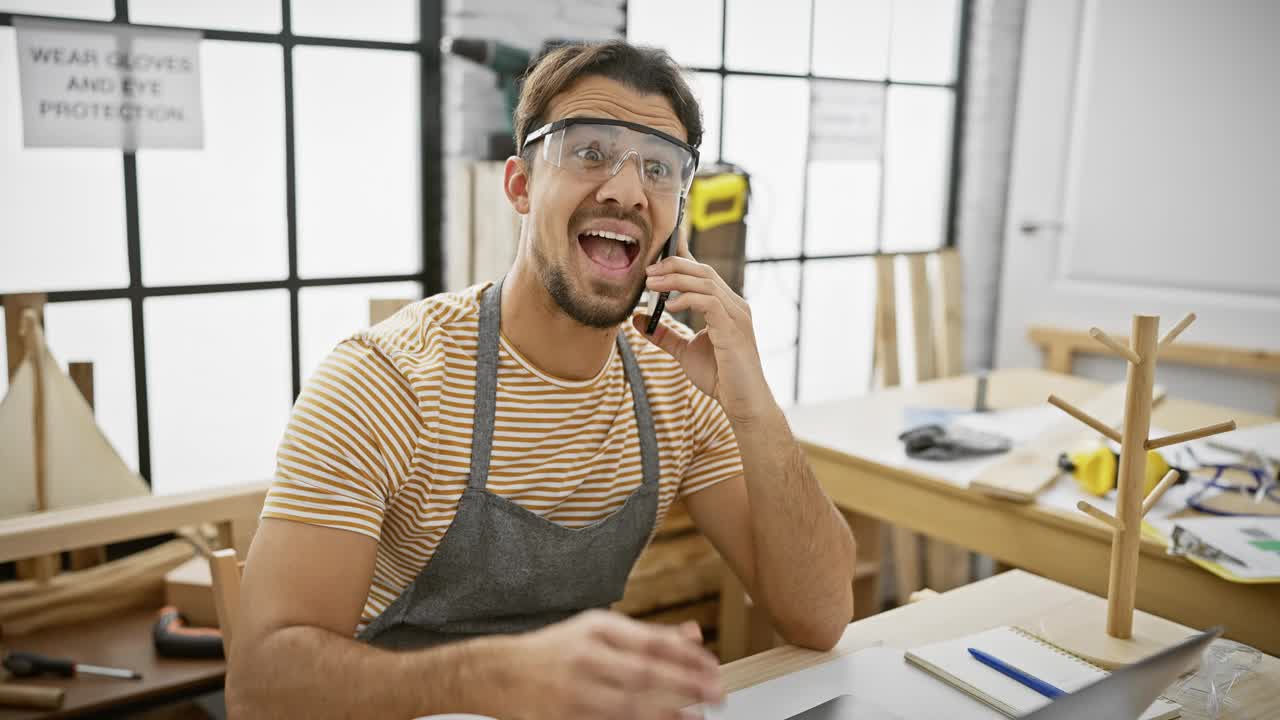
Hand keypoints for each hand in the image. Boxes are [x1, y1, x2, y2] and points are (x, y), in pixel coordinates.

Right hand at [505, 610, 721, 719]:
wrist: (500, 673)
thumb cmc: (557, 649)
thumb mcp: (599, 629)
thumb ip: (647, 634)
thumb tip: (694, 636)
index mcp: (597, 629)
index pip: (651, 641)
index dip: (687, 656)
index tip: (713, 667)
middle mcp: (586, 658)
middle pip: (645, 673)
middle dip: (686, 685)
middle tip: (717, 694)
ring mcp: (575, 692)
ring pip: (630, 705)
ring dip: (668, 713)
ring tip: (697, 717)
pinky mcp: (568, 719)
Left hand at [635, 241, 773, 423]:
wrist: (742, 402)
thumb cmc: (720, 377)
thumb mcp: (684, 351)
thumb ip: (664, 334)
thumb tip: (639, 318)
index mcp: (725, 306)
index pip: (703, 271)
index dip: (684, 253)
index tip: (665, 240)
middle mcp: (734, 304)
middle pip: (703, 271)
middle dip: (673, 265)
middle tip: (647, 270)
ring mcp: (737, 315)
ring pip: (705, 282)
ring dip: (675, 280)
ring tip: (651, 283)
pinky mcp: (734, 328)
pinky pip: (710, 303)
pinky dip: (688, 299)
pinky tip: (670, 306)